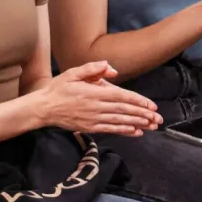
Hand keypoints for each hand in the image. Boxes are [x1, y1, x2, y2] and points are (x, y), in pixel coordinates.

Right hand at [31, 61, 162, 136]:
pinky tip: (136, 132)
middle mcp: (96, 107)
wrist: (43, 108)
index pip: (121, 96)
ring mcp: (93, 119)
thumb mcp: (73, 72)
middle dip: (143, 114)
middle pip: (124, 110)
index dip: (138, 101)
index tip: (152, 106)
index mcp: (94, 92)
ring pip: (120, 121)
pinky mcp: (90, 127)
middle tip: (158, 118)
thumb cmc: (59, 88)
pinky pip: (110, 129)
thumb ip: (93, 69)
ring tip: (152, 126)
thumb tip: (112, 69)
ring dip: (138, 124)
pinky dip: (124, 131)